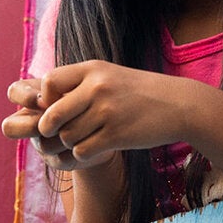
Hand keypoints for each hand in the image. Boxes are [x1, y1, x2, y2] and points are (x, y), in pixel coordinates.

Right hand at [2, 78, 100, 170]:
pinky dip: (77, 150)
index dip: (23, 97)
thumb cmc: (95, 95)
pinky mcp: (56, 160)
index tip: (43, 100)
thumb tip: (47, 105)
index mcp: (35, 96)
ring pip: (42, 144)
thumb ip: (62, 87)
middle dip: (32, 126)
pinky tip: (92, 142)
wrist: (112, 121)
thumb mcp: (81, 85)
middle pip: (11, 127)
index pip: (14, 91)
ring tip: (85, 128)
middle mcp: (32, 120)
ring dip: (64, 136)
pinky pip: (59, 159)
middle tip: (53, 123)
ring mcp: (41, 142)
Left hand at [31, 60, 191, 164]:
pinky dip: (85, 153)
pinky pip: (82, 151)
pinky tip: (97, 146)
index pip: (49, 82)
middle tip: (58, 132)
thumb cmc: (141, 92)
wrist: (180, 105)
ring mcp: (107, 112)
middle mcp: (97, 88)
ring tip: (86, 137)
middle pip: (52, 116)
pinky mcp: (116, 135)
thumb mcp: (111, 76)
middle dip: (49, 129)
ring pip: (66, 137)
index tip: (55, 107)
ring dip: (71, 142)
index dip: (45, 99)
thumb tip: (43, 101)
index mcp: (93, 69)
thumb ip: (80, 84)